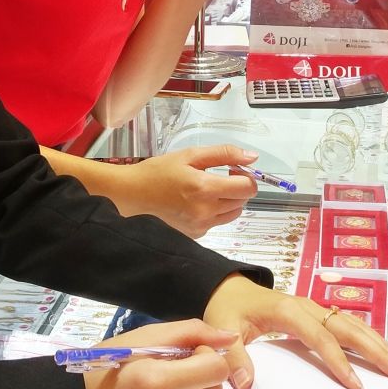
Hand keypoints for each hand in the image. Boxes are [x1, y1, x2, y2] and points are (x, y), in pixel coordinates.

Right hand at [116, 146, 258, 236]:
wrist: (134, 195)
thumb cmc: (160, 172)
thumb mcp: (191, 155)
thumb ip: (224, 154)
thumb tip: (253, 157)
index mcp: (205, 189)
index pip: (247, 188)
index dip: (246, 176)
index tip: (233, 170)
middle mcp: (206, 211)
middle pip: (242, 201)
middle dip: (237, 187)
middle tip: (220, 176)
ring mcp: (201, 226)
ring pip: (233, 213)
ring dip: (229, 200)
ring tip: (208, 190)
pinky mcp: (196, 234)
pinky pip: (218, 222)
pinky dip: (215, 212)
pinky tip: (197, 202)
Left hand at [202, 274, 387, 388]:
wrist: (228, 290)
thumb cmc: (227, 310)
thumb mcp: (222, 331)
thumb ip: (235, 358)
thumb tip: (246, 385)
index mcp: (288, 311)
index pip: (319, 338)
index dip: (338, 361)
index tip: (355, 385)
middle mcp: (308, 307)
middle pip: (348, 328)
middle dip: (375, 350)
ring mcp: (316, 309)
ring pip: (354, 325)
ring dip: (379, 345)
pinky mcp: (318, 315)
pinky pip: (348, 327)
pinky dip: (369, 340)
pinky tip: (384, 355)